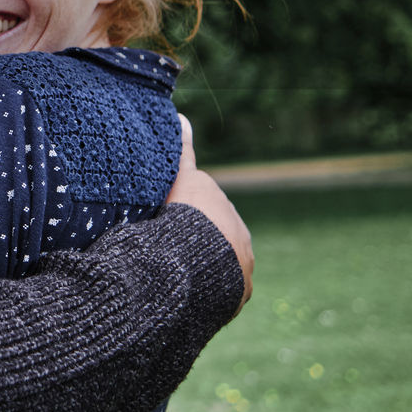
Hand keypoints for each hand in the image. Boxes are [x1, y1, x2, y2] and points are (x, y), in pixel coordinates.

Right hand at [165, 115, 253, 312]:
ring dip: (206, 266)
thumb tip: (184, 117)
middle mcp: (239, 232)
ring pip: (223, 263)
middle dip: (198, 238)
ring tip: (179, 274)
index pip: (206, 206)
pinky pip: (225, 289)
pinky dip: (212, 290)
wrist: (199, 258)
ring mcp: (243, 263)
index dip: (186, 210)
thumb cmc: (184, 214)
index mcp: (223, 207)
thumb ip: (182, 152)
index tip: (168, 218)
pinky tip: (193, 294)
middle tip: (168, 245)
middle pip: (216, 234)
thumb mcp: (181, 179)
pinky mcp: (241, 290)